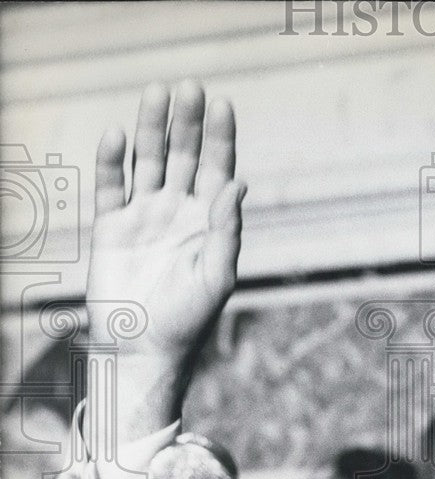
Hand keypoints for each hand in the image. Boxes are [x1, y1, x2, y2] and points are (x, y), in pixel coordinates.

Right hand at [85, 80, 244, 437]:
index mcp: (209, 220)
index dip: (219, 137)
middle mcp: (178, 211)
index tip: (221, 103)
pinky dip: (111, 162)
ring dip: (150, 130)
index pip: (217, 168)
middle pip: (184, 156)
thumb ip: (226, 229)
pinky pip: (110, 186)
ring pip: (147, 162)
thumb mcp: (216, 275)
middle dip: (186, 123)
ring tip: (155, 93)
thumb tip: (238, 183)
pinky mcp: (111, 227)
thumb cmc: (189, 318)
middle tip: (188, 86)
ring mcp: (144, 216)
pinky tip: (116, 136)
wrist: (143, 350)